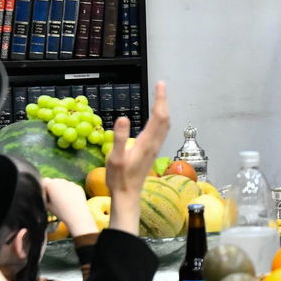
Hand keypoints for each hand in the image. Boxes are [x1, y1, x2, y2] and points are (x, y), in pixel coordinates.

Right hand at [43, 177, 96, 237]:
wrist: (77, 216)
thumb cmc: (60, 212)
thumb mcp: (47, 205)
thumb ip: (44, 196)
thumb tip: (44, 192)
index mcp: (52, 184)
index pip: (44, 181)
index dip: (44, 189)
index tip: (46, 197)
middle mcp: (61, 181)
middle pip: (54, 182)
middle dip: (53, 188)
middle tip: (54, 199)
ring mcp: (71, 183)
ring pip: (63, 184)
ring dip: (61, 189)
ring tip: (63, 201)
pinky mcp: (78, 187)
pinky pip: (71, 187)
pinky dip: (69, 192)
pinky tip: (70, 201)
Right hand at [107, 81, 170, 234]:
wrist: (127, 195)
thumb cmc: (119, 178)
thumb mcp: (115, 158)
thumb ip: (119, 138)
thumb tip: (123, 118)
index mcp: (146, 142)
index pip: (158, 116)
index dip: (160, 99)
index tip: (160, 85)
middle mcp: (154, 143)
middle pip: (165, 119)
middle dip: (163, 101)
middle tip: (160, 87)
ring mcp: (155, 148)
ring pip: (165, 126)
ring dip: (164, 110)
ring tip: (160, 98)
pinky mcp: (152, 152)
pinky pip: (161, 132)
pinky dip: (161, 120)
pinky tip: (157, 119)